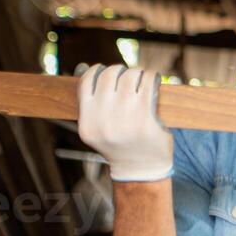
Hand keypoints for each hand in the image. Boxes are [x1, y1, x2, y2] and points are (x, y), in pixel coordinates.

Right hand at [77, 64, 173, 182]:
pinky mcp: (146, 118)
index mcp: (86, 124)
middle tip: (128, 78)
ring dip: (137, 73)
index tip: (108, 75)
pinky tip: (154, 82)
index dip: (97, 72)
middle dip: (119, 71)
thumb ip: (90, 99)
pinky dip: (152, 77)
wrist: (141, 170)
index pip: (85, 82)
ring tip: (142, 80)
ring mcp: (124, 119)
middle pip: (108, 75)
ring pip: (129, 76)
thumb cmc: (119, 143)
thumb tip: (82, 65)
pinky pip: (148, 83)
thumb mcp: (97, 126)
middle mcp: (102, 121)